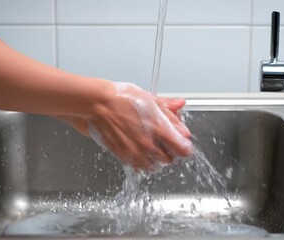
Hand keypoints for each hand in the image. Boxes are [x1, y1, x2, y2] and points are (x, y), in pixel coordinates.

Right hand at [57, 83, 191, 170]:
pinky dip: (142, 162)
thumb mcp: (148, 98)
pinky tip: (140, 150)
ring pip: (155, 166)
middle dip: (171, 153)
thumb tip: (180, 105)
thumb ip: (167, 107)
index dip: (185, 146)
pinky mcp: (124, 156)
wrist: (98, 104)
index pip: (183, 149)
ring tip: (151, 147)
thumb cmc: (121, 98)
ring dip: (157, 159)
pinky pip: (139, 167)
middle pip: (170, 160)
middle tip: (166, 143)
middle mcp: (149, 143)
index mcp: (159, 128)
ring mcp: (136, 152)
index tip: (182, 143)